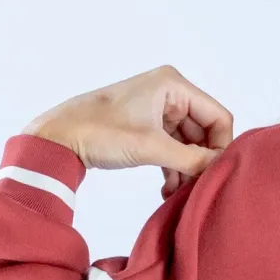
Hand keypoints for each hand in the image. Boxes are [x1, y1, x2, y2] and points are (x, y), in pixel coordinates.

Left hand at [22, 64, 233, 197]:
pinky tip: (166, 191)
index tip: (214, 173)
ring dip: (186, 169)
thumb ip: (192, 159)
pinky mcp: (147, 126)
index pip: (218, 116)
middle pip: (204, 132)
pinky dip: (173, 168)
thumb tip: (221, 168)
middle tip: (196, 187)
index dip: (221, 146)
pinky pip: (172, 148)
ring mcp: (158, 109)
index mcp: (173, 85)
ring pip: (188, 144)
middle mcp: (169, 93)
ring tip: (178, 194)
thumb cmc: (100, 132)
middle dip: (201, 161)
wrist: (59, 138)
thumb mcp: (151, 147)